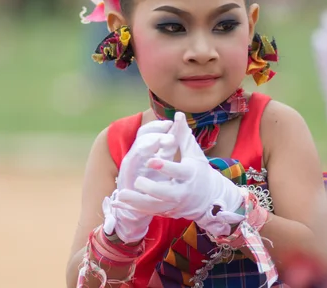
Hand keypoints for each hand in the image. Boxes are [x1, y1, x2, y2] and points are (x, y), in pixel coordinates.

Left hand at [113, 113, 244, 236]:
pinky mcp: (166, 211)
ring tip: (120, 195)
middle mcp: (182, 192)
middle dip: (151, 188)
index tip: (151, 161)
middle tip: (137, 181)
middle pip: (166, 193)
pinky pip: (147, 212)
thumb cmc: (199, 171)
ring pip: (154, 206)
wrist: (209, 198)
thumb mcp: (194, 154)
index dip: (165, 167)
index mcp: (189, 174)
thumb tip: (178, 115)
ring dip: (136, 202)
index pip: (178, 171)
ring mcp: (173, 204)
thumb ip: (183, 135)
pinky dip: (132, 208)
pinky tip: (117, 203)